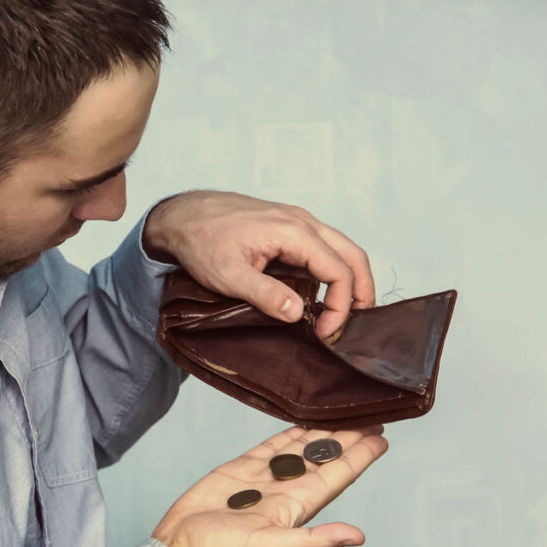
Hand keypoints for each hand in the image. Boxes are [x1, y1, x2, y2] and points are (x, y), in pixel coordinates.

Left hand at [143, 191, 374, 338]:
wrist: (184, 215)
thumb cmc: (202, 241)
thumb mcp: (228, 275)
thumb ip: (264, 294)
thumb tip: (298, 314)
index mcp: (293, 231)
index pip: (338, 270)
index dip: (340, 305)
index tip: (323, 331)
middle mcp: (302, 221)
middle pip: (352, 254)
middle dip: (362, 290)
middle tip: (357, 322)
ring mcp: (297, 220)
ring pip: (341, 248)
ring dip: (349, 278)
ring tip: (345, 310)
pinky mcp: (289, 225)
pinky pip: (323, 245)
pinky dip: (333, 268)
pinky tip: (324, 291)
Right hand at [150, 425, 388, 546]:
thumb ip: (313, 542)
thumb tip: (357, 537)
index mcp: (299, 506)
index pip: (339, 474)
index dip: (361, 456)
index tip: (381, 435)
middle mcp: (288, 488)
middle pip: (326, 456)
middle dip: (348, 436)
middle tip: (370, 412)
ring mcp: (266, 477)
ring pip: (302, 447)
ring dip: (322, 431)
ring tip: (343, 410)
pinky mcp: (243, 468)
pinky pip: (272, 445)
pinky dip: (289, 432)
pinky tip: (301, 420)